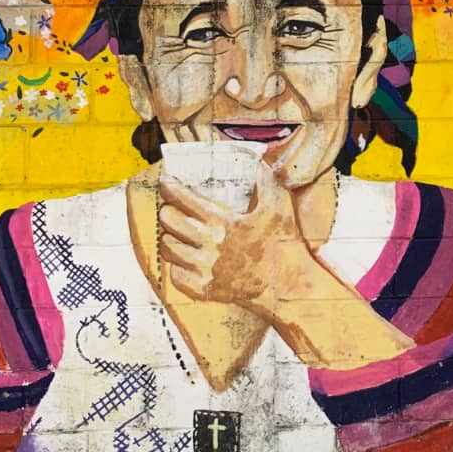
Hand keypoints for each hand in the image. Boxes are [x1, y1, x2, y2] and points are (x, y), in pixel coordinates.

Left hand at [156, 163, 413, 369]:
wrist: (286, 283)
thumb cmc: (282, 243)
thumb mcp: (278, 206)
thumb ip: (265, 181)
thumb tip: (257, 160)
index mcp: (224, 223)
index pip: (185, 200)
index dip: (170, 188)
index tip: (166, 183)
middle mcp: (210, 246)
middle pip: (170, 222)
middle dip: (167, 211)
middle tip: (171, 208)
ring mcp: (205, 270)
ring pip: (168, 248)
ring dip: (169, 237)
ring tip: (175, 232)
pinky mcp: (204, 290)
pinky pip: (175, 276)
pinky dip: (176, 265)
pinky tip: (184, 258)